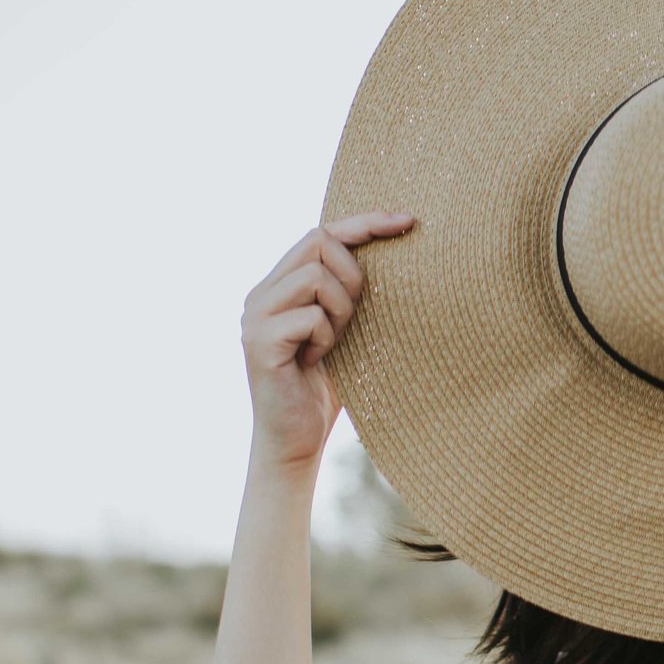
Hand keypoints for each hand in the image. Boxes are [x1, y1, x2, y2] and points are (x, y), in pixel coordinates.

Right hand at [241, 211, 414, 470]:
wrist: (296, 442)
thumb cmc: (327, 387)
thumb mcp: (344, 328)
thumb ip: (349, 291)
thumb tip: (394, 244)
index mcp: (280, 285)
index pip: (323, 232)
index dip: (365, 221)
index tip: (408, 221)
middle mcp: (261, 293)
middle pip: (319, 241)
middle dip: (352, 275)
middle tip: (353, 318)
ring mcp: (255, 316)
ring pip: (316, 277)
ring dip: (341, 310)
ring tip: (333, 343)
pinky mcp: (258, 341)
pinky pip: (311, 317)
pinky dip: (326, 338)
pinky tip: (315, 362)